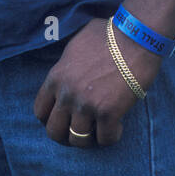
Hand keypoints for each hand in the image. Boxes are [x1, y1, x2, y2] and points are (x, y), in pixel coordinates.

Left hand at [32, 18, 163, 147]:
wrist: (135, 37)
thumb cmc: (108, 35)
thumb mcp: (76, 45)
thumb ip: (66, 65)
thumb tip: (67, 73)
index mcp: (56, 77)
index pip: (40, 110)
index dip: (50, 119)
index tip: (64, 119)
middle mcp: (67, 94)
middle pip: (54, 131)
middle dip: (66, 135)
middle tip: (81, 130)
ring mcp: (86, 105)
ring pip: (78, 140)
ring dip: (89, 138)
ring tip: (100, 129)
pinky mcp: (109, 112)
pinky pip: (105, 139)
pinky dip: (111, 136)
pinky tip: (118, 125)